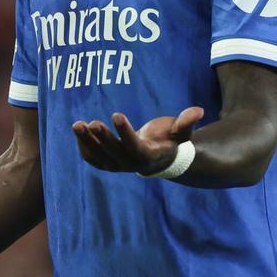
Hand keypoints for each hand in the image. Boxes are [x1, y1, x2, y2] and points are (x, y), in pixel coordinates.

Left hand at [72, 106, 203, 174]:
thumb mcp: (180, 132)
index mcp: (149, 156)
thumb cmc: (169, 140)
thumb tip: (199, 110)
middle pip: (114, 152)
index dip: (125, 132)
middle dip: (102, 137)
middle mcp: (131, 164)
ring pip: (99, 157)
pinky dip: (84, 147)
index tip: (116, 114)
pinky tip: (79, 132)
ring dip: (87, 141)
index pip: (134, 146)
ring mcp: (118, 166)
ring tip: (77, 125)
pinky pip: (92, 159)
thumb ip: (186, 122)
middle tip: (92, 122)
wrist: (158, 157)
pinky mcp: (107, 164)